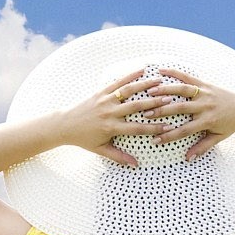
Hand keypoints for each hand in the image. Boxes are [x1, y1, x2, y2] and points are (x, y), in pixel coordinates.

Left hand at [53, 69, 172, 166]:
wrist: (64, 125)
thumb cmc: (83, 139)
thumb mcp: (100, 149)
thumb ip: (119, 156)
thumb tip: (136, 165)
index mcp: (111, 128)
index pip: (137, 129)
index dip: (154, 129)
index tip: (169, 128)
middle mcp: (109, 113)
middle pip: (136, 107)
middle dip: (154, 104)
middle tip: (171, 100)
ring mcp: (105, 101)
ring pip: (128, 92)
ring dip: (145, 86)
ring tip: (161, 82)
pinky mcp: (100, 92)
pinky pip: (117, 82)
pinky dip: (130, 75)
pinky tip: (143, 70)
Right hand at [133, 69, 234, 160]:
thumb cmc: (230, 124)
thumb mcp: (218, 137)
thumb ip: (202, 147)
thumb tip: (188, 158)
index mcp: (208, 121)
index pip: (184, 130)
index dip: (169, 136)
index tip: (154, 140)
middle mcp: (205, 106)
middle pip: (180, 109)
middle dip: (162, 112)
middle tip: (145, 115)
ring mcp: (205, 93)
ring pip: (182, 90)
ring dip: (165, 91)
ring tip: (149, 92)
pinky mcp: (205, 84)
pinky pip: (188, 77)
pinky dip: (174, 72)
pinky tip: (160, 70)